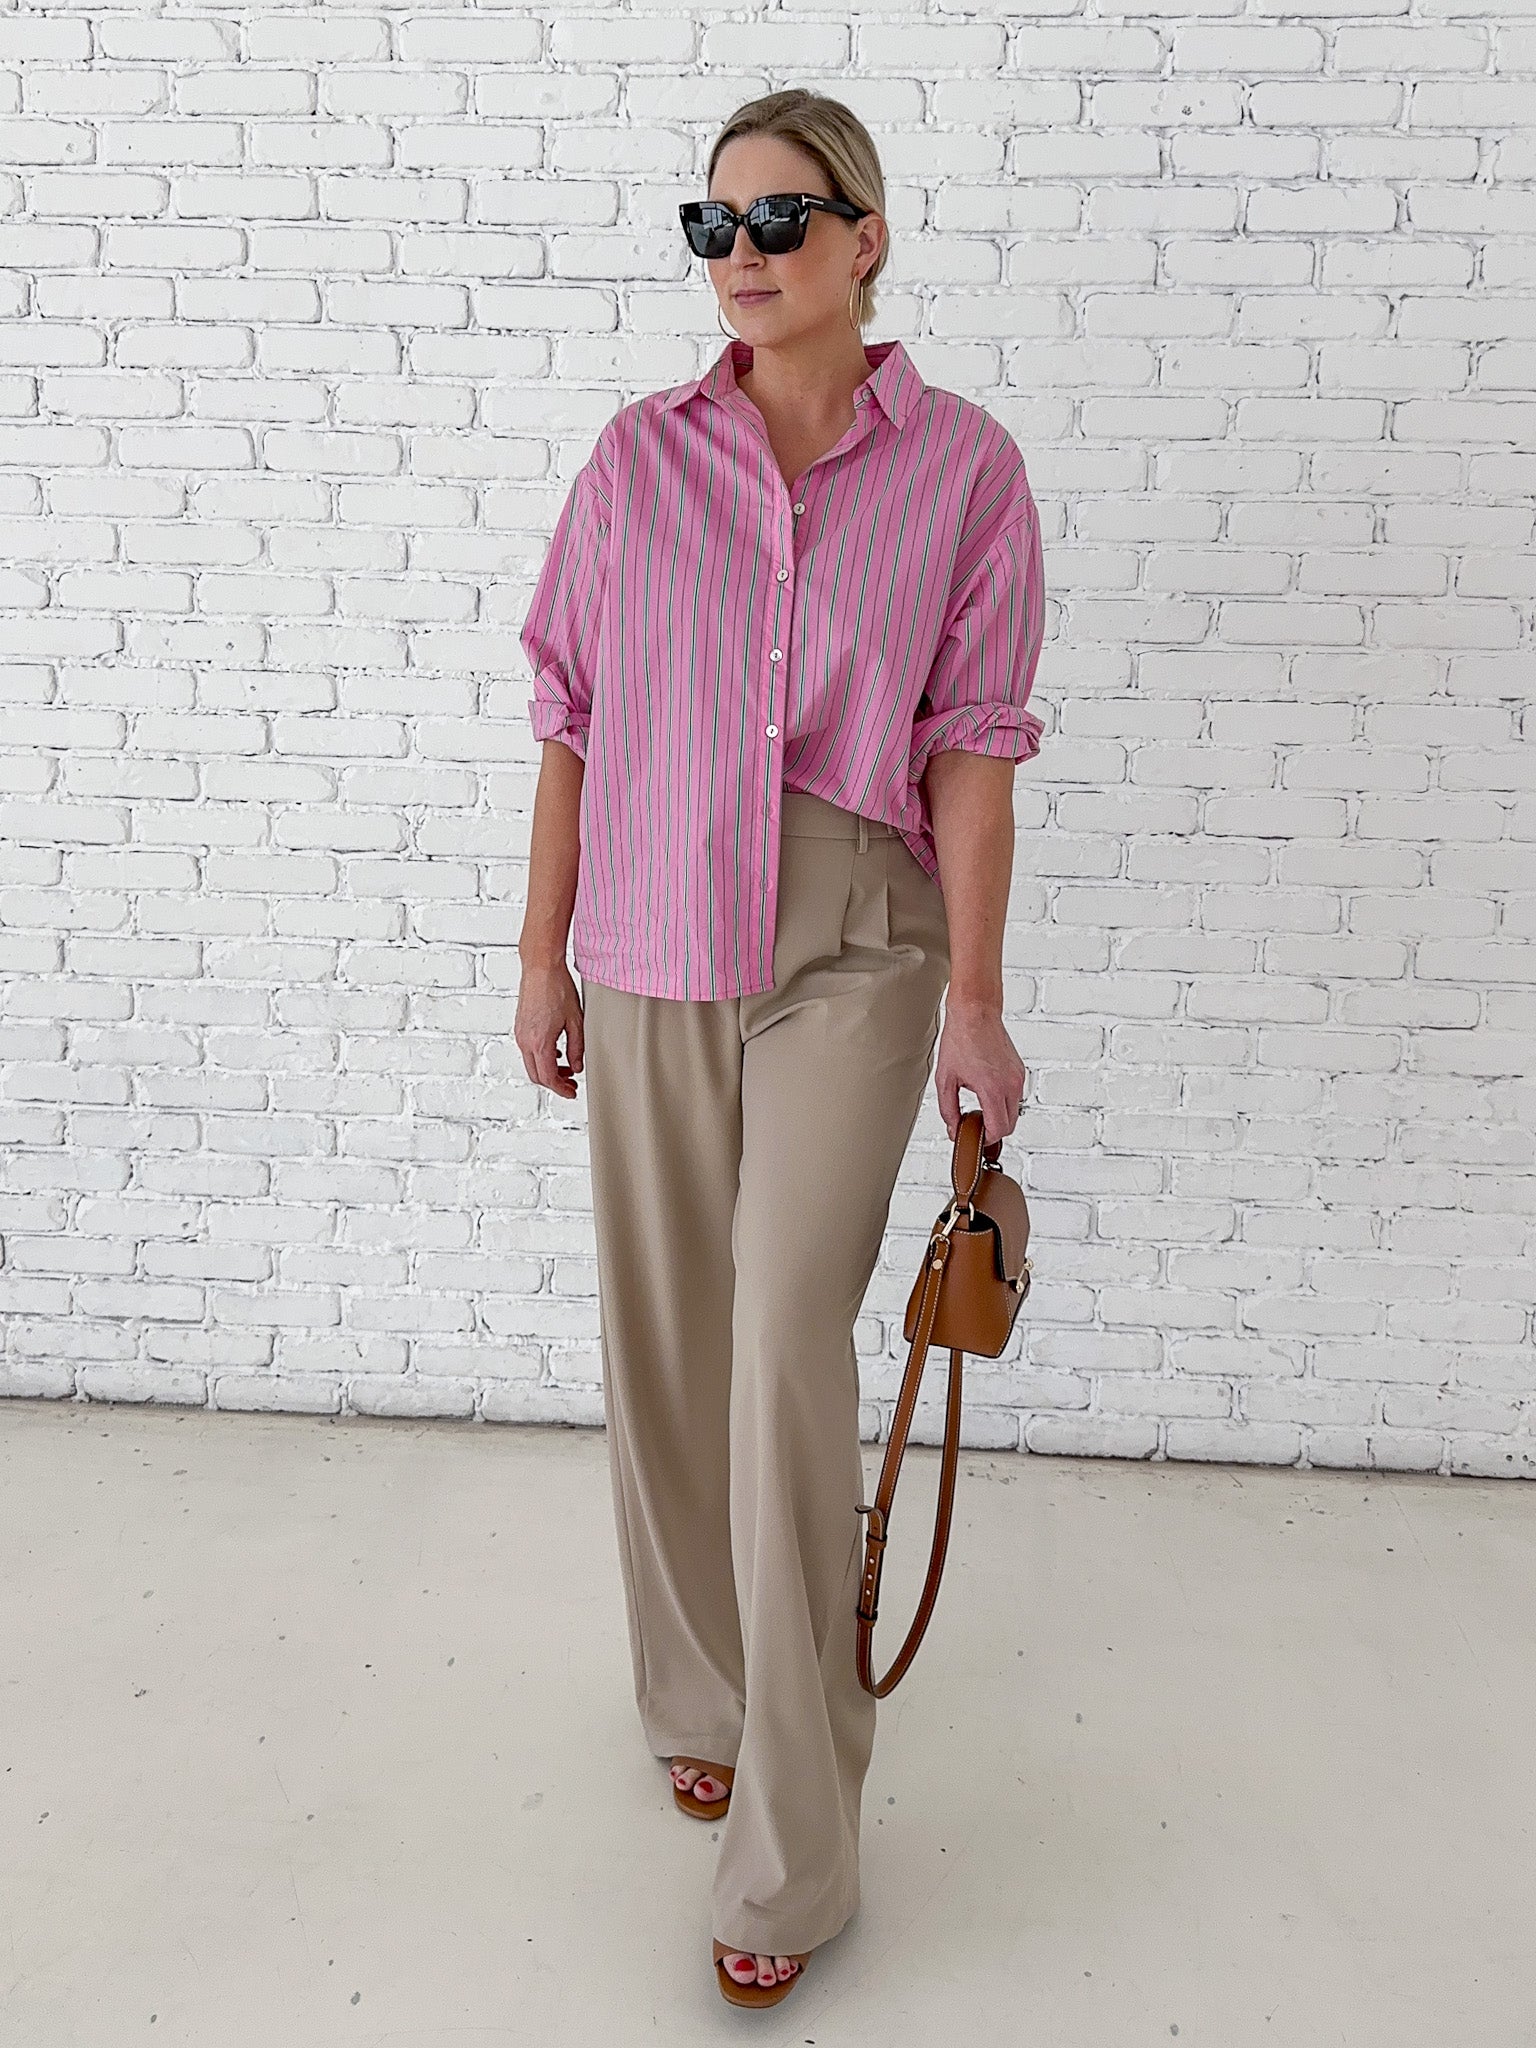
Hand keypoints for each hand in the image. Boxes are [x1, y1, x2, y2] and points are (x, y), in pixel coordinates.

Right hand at [515, 958, 583, 1099]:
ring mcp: (520, 1034)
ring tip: (566, 1068)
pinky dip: (541, 1058)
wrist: (540, 968)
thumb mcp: (576, 1021)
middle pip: (536, 1075)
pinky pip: (528, 1051)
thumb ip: (577, 1048)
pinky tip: (556, 1052)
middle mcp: (525, 1040)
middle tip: (571, 1084)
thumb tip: (576, 1066)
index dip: (561, 1089)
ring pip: (531, 1064)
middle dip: (554, 1083)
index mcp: (539, 1042)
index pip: (548, 1077)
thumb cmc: (557, 988)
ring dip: (548, 1070)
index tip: (571, 1092)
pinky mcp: (520, 1027)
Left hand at [934, 997, 1026, 1144]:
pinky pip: (1015, 1095)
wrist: (975, 1013)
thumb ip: (949, 1110)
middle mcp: (1010, 1084)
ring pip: (1015, 1111)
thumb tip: (954, 1129)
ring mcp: (1018, 1077)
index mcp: (992, 1088)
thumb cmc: (961, 1040)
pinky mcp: (1019, 1070)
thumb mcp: (946, 1080)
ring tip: (979, 1106)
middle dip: (993, 1129)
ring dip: (999, 1114)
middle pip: (1010, 1125)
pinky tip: (987, 1091)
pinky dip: (1003, 1100)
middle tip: (976, 1125)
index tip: (976, 1137)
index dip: (986, 1138)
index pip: (999, 1129)